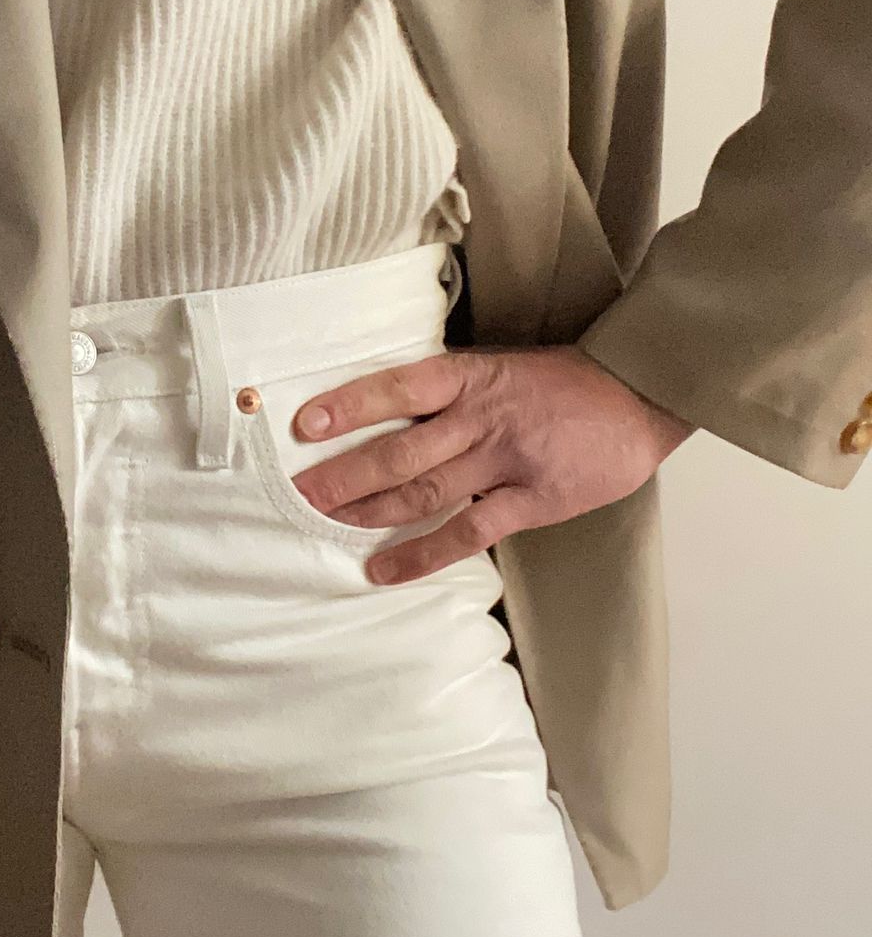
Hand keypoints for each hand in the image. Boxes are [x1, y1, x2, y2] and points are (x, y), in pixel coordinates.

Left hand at [287, 344, 696, 584]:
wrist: (639, 395)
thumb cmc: (563, 382)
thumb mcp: (501, 367)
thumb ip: (452, 392)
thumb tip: (387, 414)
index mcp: (471, 377)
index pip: (397, 388)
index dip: (349, 405)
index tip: (303, 423)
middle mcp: (481, 417)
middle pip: (398, 450)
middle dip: (342, 474)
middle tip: (297, 492)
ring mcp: (506, 460)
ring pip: (423, 491)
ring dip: (368, 511)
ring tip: (324, 524)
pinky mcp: (532, 500)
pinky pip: (466, 532)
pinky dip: (421, 554)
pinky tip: (384, 569)